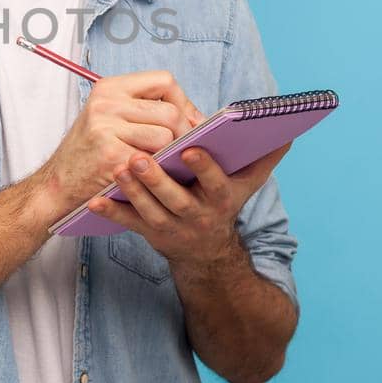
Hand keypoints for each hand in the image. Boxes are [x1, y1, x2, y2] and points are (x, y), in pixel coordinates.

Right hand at [34, 70, 202, 217]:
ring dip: (169, 155)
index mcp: (110, 87)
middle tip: (180, 151)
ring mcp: (106, 128)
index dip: (183, 102)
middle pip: (171, 112)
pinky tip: (150, 178)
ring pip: (166, 137)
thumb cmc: (91, 153)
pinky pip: (154, 161)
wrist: (57, 185)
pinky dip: (157, 171)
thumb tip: (199, 118)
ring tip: (160, 164)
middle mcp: (106, 103)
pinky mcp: (110, 156)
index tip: (187, 122)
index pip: (165, 81)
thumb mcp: (111, 118)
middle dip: (183, 134)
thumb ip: (148, 110)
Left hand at [87, 140, 292, 269]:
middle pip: (176, 199)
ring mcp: (172, 227)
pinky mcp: (149, 234)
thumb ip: (264, 157)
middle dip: (158, 180)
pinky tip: (94, 201)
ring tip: (118, 168)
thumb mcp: (247, 184)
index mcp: (222, 199)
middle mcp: (197, 216)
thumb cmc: (223, 203)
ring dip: (133, 192)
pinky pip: (128, 224)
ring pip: (150, 211)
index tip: (190, 149)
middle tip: (139, 158)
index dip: (204, 168)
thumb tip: (288, 129)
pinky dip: (111, 213)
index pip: (215, 183)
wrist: (206, 253)